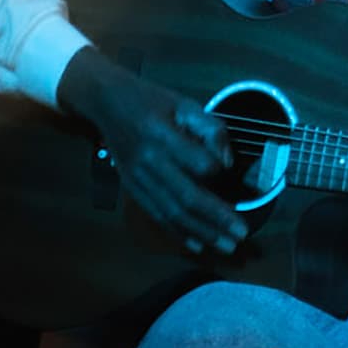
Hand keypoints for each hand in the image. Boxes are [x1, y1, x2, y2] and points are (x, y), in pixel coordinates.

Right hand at [57, 46, 246, 257]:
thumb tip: (226, 163)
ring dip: (201, 232)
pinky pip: (157, 215)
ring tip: (226, 246)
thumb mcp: (184, 103)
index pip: (196, 162)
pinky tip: (197, 245)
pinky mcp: (134, 189)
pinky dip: (178, 233)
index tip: (233, 176)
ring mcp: (139, 179)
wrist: (107, 104)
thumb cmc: (152, 101)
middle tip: (241, 234)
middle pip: (185, 196)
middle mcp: (149, 161)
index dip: (217, 172)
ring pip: (172, 212)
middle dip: (216, 218)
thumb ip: (210, 128)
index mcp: (162, 134)